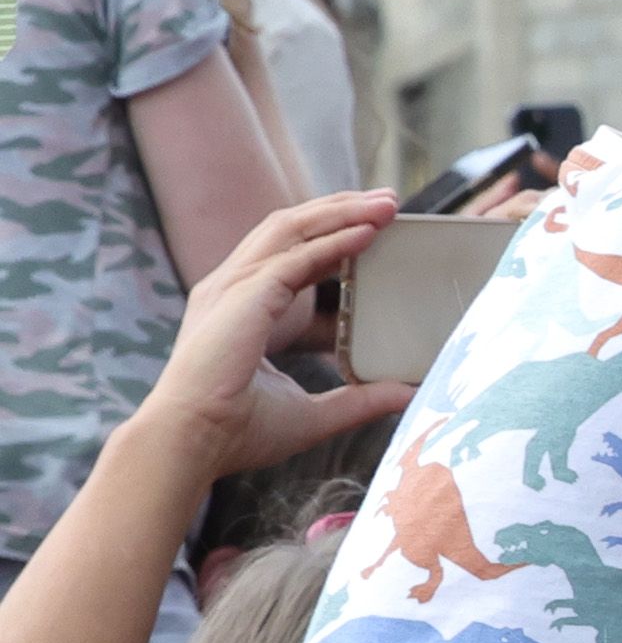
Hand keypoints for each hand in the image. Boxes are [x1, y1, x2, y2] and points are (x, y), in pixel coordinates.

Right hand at [125, 189, 410, 483]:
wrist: (192, 442)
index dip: (331, 235)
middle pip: (290, 227)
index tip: (375, 226)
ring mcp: (233, 287)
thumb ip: (360, 400)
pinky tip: (369, 232)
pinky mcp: (243, 296)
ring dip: (342, 212)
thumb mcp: (314, 414)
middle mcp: (232, 287)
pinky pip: (296, 257)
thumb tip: (409, 395)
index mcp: (240, 306)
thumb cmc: (236, 432)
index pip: (290, 254)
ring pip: (292, 229)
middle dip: (340, 208)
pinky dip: (334, 241)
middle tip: (389, 200)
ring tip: (387, 204)